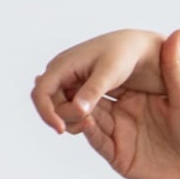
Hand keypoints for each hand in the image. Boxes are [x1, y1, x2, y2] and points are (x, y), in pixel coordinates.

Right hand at [32, 29, 165, 133]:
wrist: (138, 48)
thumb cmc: (125, 54)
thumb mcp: (110, 73)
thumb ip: (93, 91)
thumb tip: (78, 110)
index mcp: (63, 65)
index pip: (41, 93)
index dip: (47, 113)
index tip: (61, 130)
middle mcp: (61, 73)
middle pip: (50, 104)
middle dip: (64, 117)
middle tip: (88, 124)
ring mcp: (69, 81)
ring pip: (60, 108)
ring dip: (71, 119)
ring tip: (91, 123)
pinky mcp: (80, 88)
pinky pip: (72, 106)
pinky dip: (80, 116)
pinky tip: (94, 120)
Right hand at [71, 29, 179, 178]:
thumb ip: (175, 66)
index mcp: (134, 99)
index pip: (99, 85)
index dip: (83, 77)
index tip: (71, 66)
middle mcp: (123, 116)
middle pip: (84, 101)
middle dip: (68, 93)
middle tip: (59, 86)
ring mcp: (120, 137)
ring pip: (85, 120)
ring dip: (73, 110)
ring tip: (71, 103)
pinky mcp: (119, 157)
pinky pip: (97, 140)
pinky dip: (87, 129)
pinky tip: (83, 119)